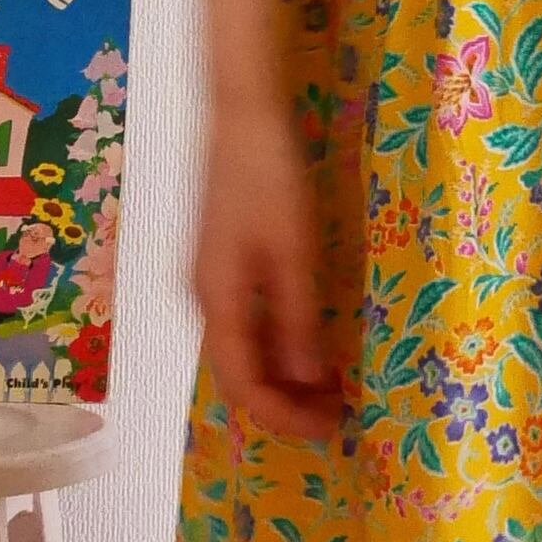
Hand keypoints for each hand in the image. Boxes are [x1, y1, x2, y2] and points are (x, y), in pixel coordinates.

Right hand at [193, 98, 344, 437]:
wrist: (239, 116)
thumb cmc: (269, 178)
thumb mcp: (294, 252)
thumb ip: (299, 319)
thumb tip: (310, 380)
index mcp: (216, 301)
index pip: (244, 385)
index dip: (286, 414)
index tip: (332, 426)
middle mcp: (202, 300)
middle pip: (238, 374)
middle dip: (286, 401)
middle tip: (339, 411)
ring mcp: (207, 282)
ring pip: (241, 350)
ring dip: (283, 376)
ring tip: (332, 385)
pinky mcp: (219, 264)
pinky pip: (244, 324)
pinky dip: (275, 345)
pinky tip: (309, 344)